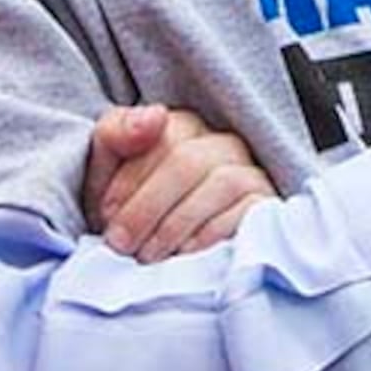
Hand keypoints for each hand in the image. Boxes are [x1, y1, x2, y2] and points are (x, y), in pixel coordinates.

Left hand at [82, 105, 275, 258]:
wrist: (148, 254)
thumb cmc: (127, 209)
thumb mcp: (105, 171)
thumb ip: (116, 134)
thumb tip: (155, 116)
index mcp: (183, 126)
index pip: (165, 138)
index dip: (132, 179)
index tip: (107, 214)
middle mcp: (222, 143)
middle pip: (189, 161)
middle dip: (148, 207)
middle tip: (123, 244)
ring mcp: (248, 173)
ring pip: (222, 183)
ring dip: (176, 224)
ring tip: (149, 254)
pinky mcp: (264, 205)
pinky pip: (248, 210)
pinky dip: (212, 233)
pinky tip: (185, 253)